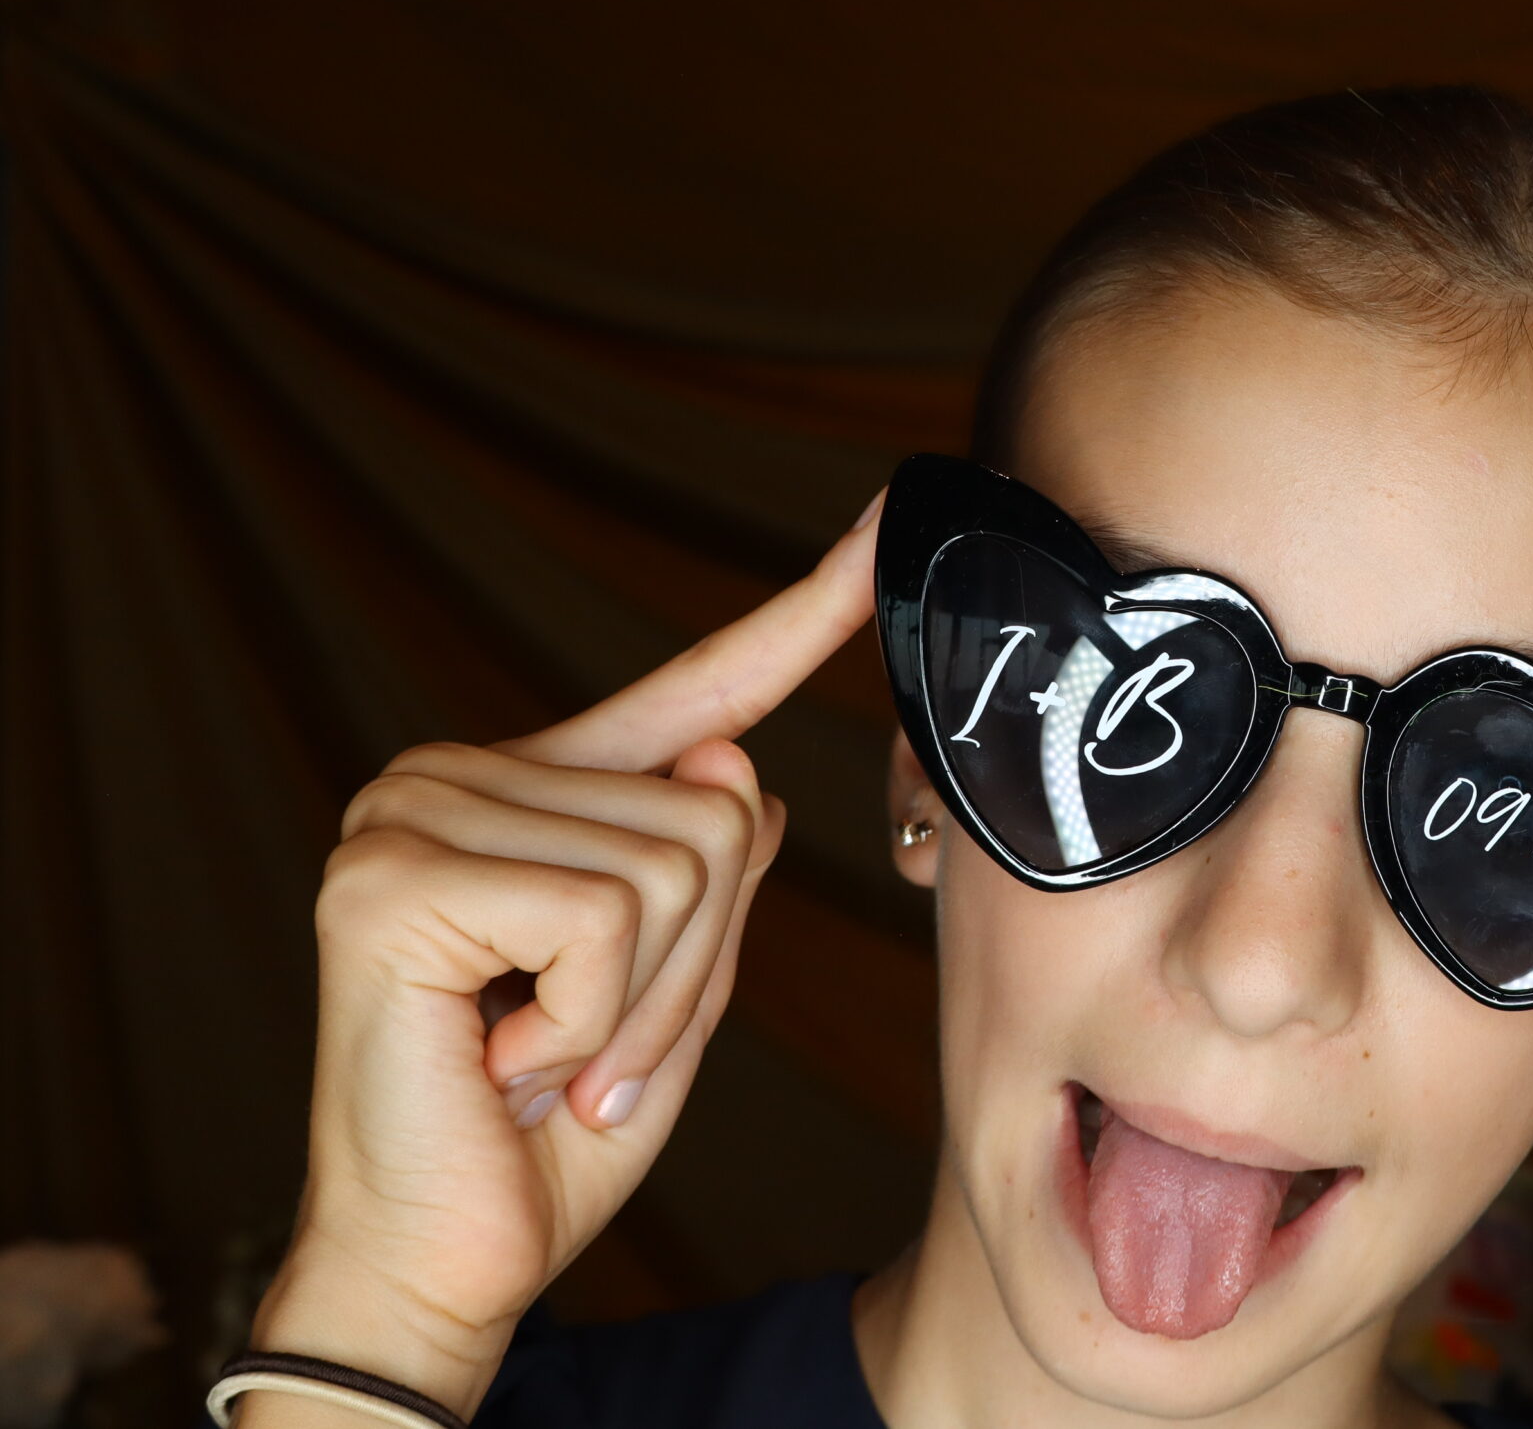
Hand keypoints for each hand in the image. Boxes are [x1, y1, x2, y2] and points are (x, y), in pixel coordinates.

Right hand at [244, 496, 882, 1418]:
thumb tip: (730, 760)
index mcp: (530, 787)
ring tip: (548, 1057)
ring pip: (679, 859)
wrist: (447, 1260)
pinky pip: (609, 913)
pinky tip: (507, 1058)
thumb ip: (708, 867)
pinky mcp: (391, 880)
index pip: (695, 689)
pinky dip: (594, 1017)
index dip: (800, 617)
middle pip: (717, 807)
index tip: (886, 529)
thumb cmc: (557, 1130)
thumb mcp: (677, 984)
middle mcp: (453, 773)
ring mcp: (409, 816)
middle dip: (693, 961)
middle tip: (588, 1046)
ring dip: (645, 1002)